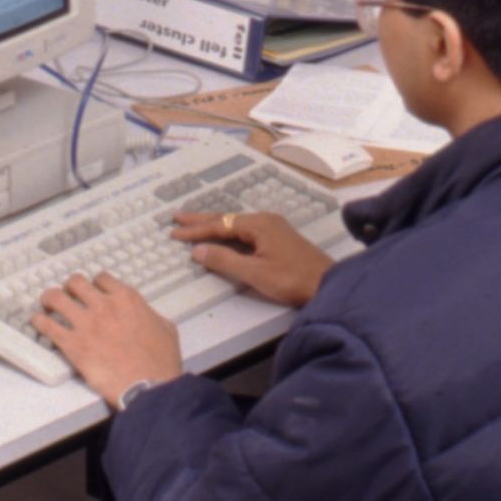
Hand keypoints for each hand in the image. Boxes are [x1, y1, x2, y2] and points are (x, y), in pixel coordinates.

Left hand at [31, 273, 186, 406]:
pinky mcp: (72, 345)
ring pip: (56, 298)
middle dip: (69, 287)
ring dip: (49, 299)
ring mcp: (86, 324)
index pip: (101, 278)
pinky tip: (38, 322)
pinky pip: (47, 326)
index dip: (94, 283)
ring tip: (47, 304)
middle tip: (67, 294)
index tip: (91, 289)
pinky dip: (40, 322)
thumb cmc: (160, 362)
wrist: (149, 386)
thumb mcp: (166, 328)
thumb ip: (151, 314)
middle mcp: (103, 306)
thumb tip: (146, 314)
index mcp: (127, 299)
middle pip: (75, 282)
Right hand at [172, 205, 331, 308]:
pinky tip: (224, 234)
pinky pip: (245, 229)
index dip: (195, 229)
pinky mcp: (279, 237)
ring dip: (214, 224)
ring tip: (194, 224)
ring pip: (236, 223)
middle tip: (176, 216)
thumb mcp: (254, 273)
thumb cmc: (291, 279)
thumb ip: (224, 261)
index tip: (173, 231)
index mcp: (257, 224)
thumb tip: (197, 250)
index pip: (219, 224)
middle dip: (200, 219)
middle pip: (226, 218)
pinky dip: (228, 231)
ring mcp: (274, 227)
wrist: (326, 284)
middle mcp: (264, 220)